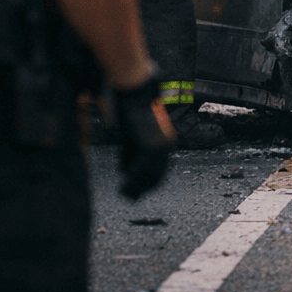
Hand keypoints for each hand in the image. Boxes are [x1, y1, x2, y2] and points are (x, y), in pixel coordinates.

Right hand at [112, 77, 175, 198]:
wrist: (135, 93)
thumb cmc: (132, 111)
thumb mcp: (130, 136)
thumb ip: (130, 154)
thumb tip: (124, 172)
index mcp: (166, 142)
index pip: (160, 170)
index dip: (147, 183)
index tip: (137, 192)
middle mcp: (167, 145)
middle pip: (156, 175)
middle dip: (142, 188)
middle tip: (129, 197)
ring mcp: (161, 146)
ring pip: (149, 175)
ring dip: (136, 186)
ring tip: (123, 194)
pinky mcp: (151, 144)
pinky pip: (141, 168)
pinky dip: (132, 179)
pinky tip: (123, 185)